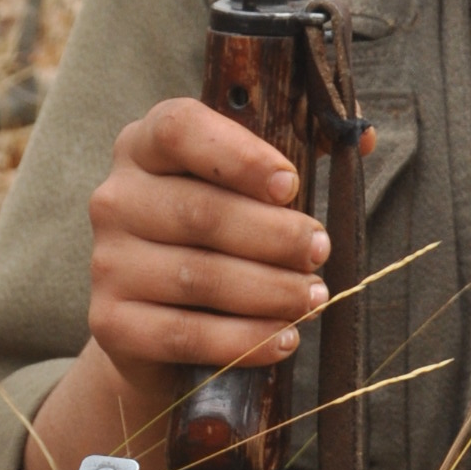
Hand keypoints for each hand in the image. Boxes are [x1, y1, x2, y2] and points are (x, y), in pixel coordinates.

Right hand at [28, 96, 372, 469]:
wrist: (155, 329)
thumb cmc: (217, 242)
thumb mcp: (248, 190)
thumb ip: (301, 152)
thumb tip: (363, 137)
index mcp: (146, 146)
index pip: (181, 129)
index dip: (240, 155)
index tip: (290, 185)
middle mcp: (116, 197)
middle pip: (202, 212)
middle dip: (275, 236)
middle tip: (320, 252)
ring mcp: (107, 262)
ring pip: (199, 277)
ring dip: (270, 291)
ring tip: (313, 297)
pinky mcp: (110, 322)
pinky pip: (186, 334)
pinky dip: (243, 340)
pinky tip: (282, 338)